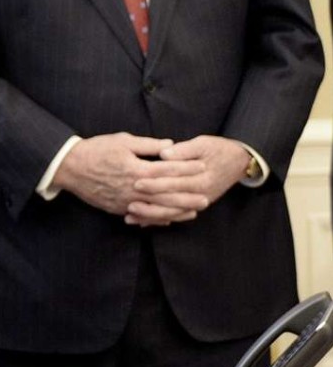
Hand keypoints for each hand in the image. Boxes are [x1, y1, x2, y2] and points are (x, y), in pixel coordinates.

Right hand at [52, 133, 206, 223]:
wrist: (70, 168)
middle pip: (166, 194)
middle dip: (187, 196)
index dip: (186, 168)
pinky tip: (168, 220)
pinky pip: (141, 216)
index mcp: (136, 169)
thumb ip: (148, 145)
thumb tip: (170, 146)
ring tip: (193, 212)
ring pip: (155, 209)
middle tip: (206, 198)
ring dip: (176, 212)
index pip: (167, 170)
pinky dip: (156, 219)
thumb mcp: (123, 141)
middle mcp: (133, 188)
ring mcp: (125, 201)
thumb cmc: (96, 150)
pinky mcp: (117, 208)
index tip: (203, 166)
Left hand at [128, 135, 250, 223]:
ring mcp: (198, 203)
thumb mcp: (203, 144)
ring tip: (130, 217)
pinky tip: (141, 223)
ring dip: (150, 217)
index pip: (175, 182)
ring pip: (172, 214)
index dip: (155, 183)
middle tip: (127, 204)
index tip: (136, 182)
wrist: (238, 162)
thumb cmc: (218, 149)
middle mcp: (201, 194)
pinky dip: (158, 221)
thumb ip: (184, 150)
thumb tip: (164, 153)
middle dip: (149, 204)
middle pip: (171, 203)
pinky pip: (175, 217)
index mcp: (202, 178)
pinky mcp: (194, 206)